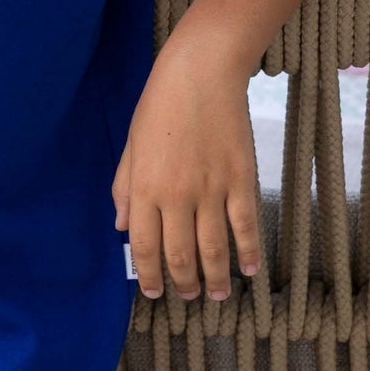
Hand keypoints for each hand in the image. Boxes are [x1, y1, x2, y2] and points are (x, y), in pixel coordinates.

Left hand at [111, 31, 261, 301]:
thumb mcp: (132, 146)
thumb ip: (125, 188)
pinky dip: (248, 252)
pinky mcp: (241, 180)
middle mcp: (177, 196)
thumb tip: (121, 227)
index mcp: (146, 189)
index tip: (154, 292)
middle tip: (189, 296)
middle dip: (184, 282)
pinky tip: (248, 270)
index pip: (145, 247)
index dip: (148, 275)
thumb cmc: (159, 106)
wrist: (201, 74)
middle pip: (180, 255)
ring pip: (214, 248)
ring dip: (215, 277)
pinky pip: (245, 226)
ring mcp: (212, 190)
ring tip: (216, 295)